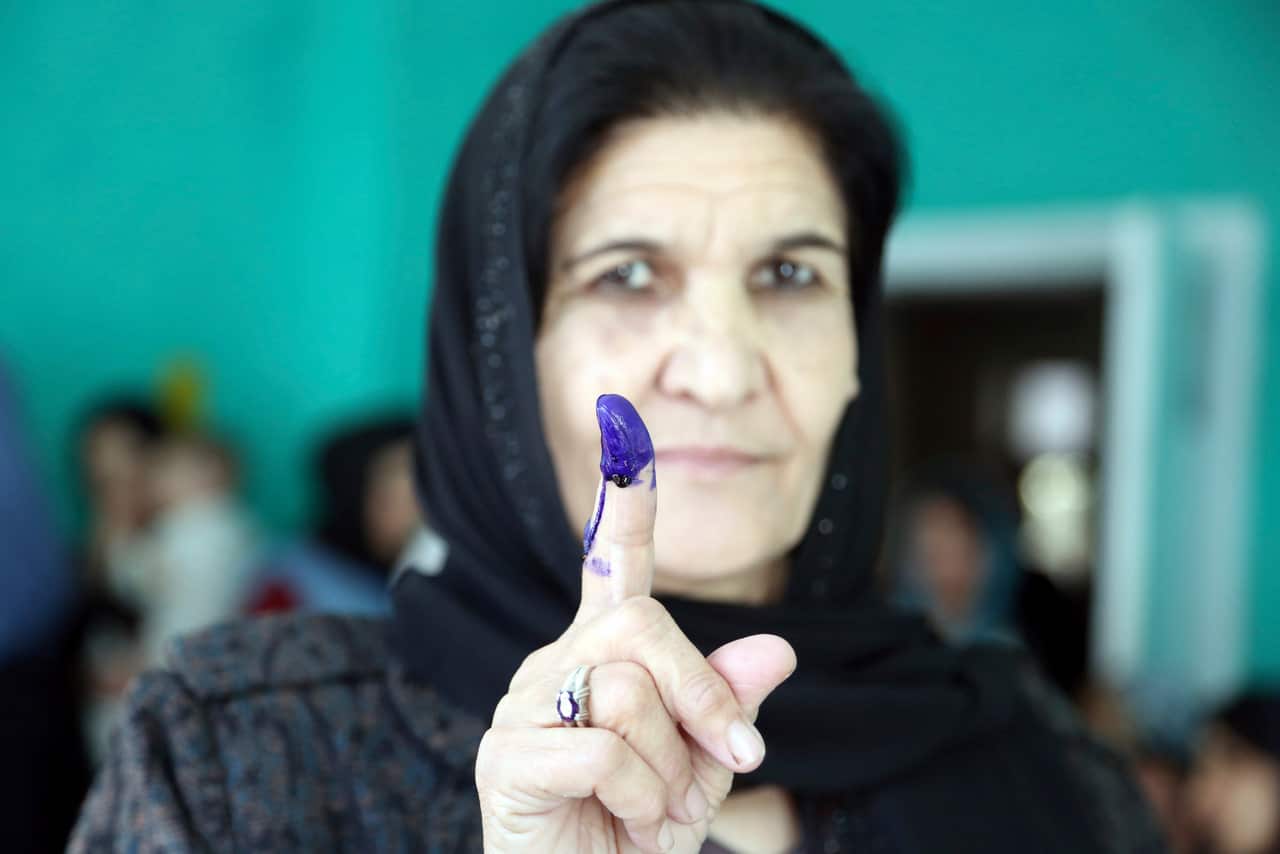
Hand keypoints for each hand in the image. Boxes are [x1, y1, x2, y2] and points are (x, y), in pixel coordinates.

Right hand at [475, 395, 795, 852]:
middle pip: (644, 626)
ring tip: (655, 806)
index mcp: (602, 656)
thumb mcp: (705, 768)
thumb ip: (728, 706)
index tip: (625, 423)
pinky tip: (623, 820)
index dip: (625, 501)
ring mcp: (521, 704)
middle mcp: (555, 662)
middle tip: (727, 759)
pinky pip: (603, 748)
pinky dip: (638, 796)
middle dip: (702, 697)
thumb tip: (777, 649)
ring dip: (671, 765)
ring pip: (627, 688)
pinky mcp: (504, 754)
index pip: (612, 564)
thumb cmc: (638, 834)